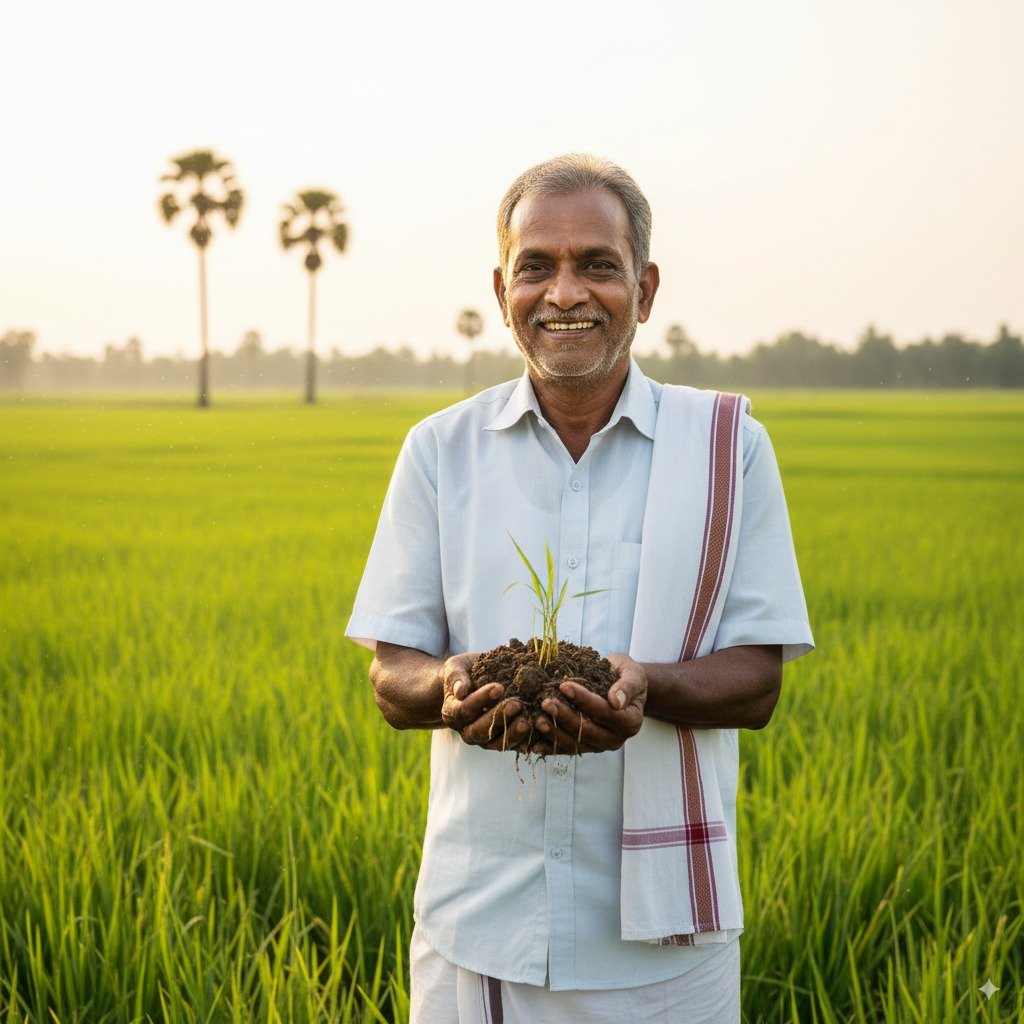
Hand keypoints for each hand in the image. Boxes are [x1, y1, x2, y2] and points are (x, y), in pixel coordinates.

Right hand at [439, 652, 532, 751]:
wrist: (473, 682)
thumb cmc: (465, 672)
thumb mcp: (456, 667)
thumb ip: (456, 677)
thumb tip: (460, 691)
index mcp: (452, 712)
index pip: (464, 710)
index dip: (480, 700)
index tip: (498, 687)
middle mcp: (466, 730)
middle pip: (480, 731)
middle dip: (499, 718)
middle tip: (516, 704)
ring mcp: (485, 739)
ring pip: (497, 743)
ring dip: (513, 734)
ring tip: (527, 721)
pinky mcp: (501, 742)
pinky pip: (513, 746)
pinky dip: (525, 743)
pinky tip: (537, 735)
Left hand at [532, 653, 646, 754]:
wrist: (622, 686)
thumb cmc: (627, 676)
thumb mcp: (634, 673)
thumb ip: (627, 686)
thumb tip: (616, 701)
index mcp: (630, 721)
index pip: (603, 712)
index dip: (583, 700)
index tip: (564, 685)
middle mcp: (616, 738)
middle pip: (587, 730)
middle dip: (564, 716)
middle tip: (545, 702)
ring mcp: (600, 745)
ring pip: (575, 743)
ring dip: (555, 733)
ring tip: (537, 720)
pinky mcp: (586, 747)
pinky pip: (567, 750)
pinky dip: (551, 748)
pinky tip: (534, 744)